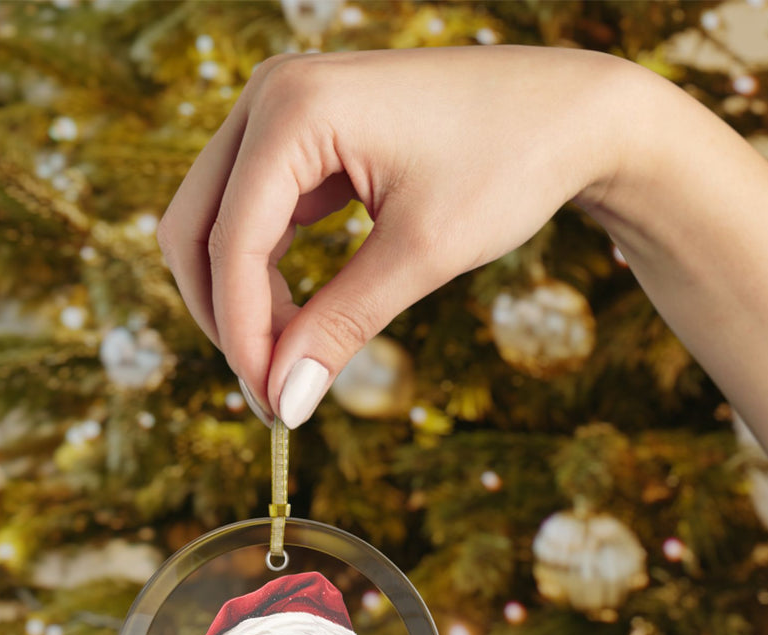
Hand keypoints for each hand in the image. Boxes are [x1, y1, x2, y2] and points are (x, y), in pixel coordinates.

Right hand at [157, 45, 626, 427]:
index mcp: (294, 108)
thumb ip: (341, 327)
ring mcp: (282, 112)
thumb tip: (284, 402)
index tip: (272, 404)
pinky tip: (300, 322)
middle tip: (270, 390)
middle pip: (196, 229)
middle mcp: (272, 97)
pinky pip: (254, 217)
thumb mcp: (421, 255)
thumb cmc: (509, 164)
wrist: (572, 113)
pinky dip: (266, 276)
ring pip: (217, 226)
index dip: (242, 335)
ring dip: (241, 301)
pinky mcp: (301, 137)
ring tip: (290, 364)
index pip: (231, 243)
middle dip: (225, 317)